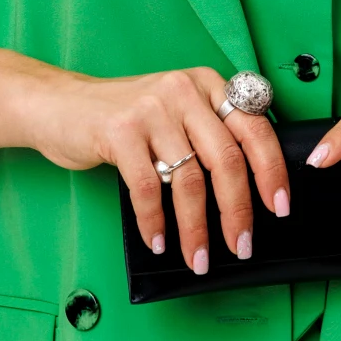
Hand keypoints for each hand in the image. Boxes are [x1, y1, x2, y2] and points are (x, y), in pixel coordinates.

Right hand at [13, 65, 289, 274]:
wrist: (60, 105)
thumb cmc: (125, 119)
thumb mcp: (176, 112)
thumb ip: (210, 134)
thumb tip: (251, 192)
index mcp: (208, 83)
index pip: (255, 129)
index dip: (272, 172)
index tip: (280, 208)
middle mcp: (183, 90)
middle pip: (226, 159)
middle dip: (237, 211)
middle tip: (240, 246)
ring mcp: (151, 108)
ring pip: (188, 179)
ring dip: (196, 228)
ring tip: (198, 257)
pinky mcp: (119, 130)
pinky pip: (147, 188)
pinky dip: (155, 222)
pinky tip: (159, 241)